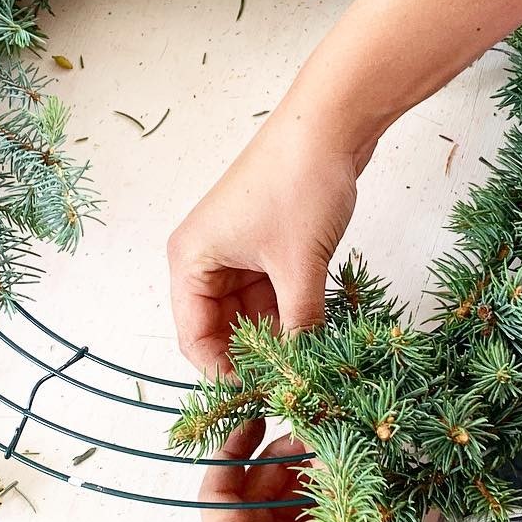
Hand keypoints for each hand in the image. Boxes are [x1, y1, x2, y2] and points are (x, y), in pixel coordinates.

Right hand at [167, 104, 366, 373]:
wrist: (330, 124)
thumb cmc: (298, 183)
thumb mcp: (299, 266)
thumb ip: (299, 326)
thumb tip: (303, 372)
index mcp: (190, 259)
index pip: (194, 339)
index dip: (225, 373)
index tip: (263, 397)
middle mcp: (205, 257)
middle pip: (220, 329)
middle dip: (253, 357)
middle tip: (289, 385)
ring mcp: (236, 250)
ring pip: (250, 314)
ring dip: (276, 336)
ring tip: (307, 363)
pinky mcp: (266, 244)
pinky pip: (271, 294)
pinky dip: (290, 314)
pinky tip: (314, 334)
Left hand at [199, 422, 456, 521]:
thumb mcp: (347, 514)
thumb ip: (320, 466)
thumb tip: (309, 430)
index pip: (214, 500)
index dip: (231, 453)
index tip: (254, 424)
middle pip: (243, 511)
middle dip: (273, 468)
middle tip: (308, 439)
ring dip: (293, 488)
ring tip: (328, 460)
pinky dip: (305, 515)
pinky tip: (335, 490)